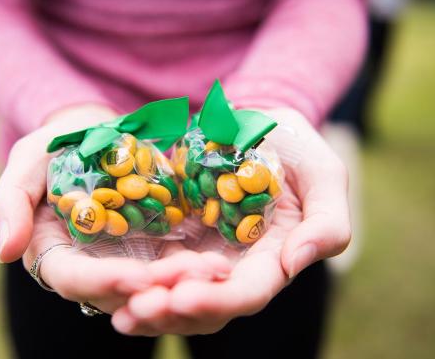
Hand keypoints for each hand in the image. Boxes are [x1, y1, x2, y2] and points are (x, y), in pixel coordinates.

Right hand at [0, 103, 229, 312]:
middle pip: (119, 292)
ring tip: (215, 272)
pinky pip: (174, 267)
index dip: (103, 281)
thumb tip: (6, 253)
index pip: (72, 279)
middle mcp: (90, 267)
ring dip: (183, 285)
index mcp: (52, 253)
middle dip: (155, 288)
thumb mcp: (28, 161)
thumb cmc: (56, 145)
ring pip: (151, 287)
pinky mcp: (154, 249)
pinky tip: (221, 264)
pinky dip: (195, 270)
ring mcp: (124, 260)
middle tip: (193, 278)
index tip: (137, 277)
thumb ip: (10, 203)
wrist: (98, 131)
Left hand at [111, 107, 351, 334]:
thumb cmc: (295, 147)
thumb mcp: (323, 173)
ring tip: (118, 310)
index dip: (217, 299)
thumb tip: (297, 261)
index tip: (182, 297)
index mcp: (273, 260)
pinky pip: (153, 270)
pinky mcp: (175, 240)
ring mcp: (203, 256)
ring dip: (148, 306)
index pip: (248, 293)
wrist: (256, 123)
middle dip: (171, 311)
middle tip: (135, 311)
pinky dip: (133, 282)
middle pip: (206, 306)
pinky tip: (108, 287)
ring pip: (175, 295)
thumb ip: (327, 221)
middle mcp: (235, 268)